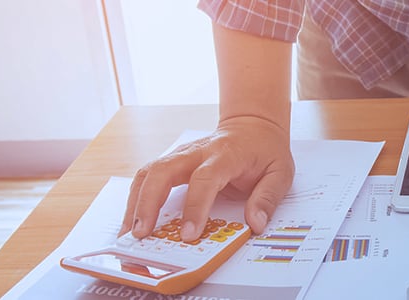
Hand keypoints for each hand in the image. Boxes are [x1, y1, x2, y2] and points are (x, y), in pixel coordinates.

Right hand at [121, 116, 294, 239]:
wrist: (252, 125)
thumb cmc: (264, 150)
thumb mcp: (280, 173)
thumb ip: (267, 198)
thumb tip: (255, 224)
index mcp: (225, 155)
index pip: (204, 180)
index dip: (195, 208)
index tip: (189, 234)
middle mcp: (196, 153)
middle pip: (162, 171)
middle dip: (148, 203)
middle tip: (142, 234)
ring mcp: (180, 155)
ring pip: (148, 172)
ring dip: (135, 202)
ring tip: (129, 232)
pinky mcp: (172, 162)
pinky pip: (147, 177)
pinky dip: (136, 198)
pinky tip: (132, 220)